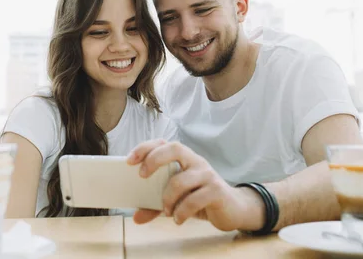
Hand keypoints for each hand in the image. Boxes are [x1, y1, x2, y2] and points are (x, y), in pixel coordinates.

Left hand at [127, 140, 263, 231]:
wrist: (233, 209)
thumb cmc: (200, 198)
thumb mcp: (176, 200)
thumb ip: (155, 206)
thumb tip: (136, 217)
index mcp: (184, 158)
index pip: (163, 143)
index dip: (145, 148)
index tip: (129, 160)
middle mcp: (195, 161)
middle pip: (174, 148)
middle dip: (154, 160)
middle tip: (142, 177)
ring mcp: (207, 174)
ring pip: (181, 180)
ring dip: (167, 198)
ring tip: (166, 211)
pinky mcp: (216, 190)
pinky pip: (194, 200)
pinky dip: (181, 211)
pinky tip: (178, 219)